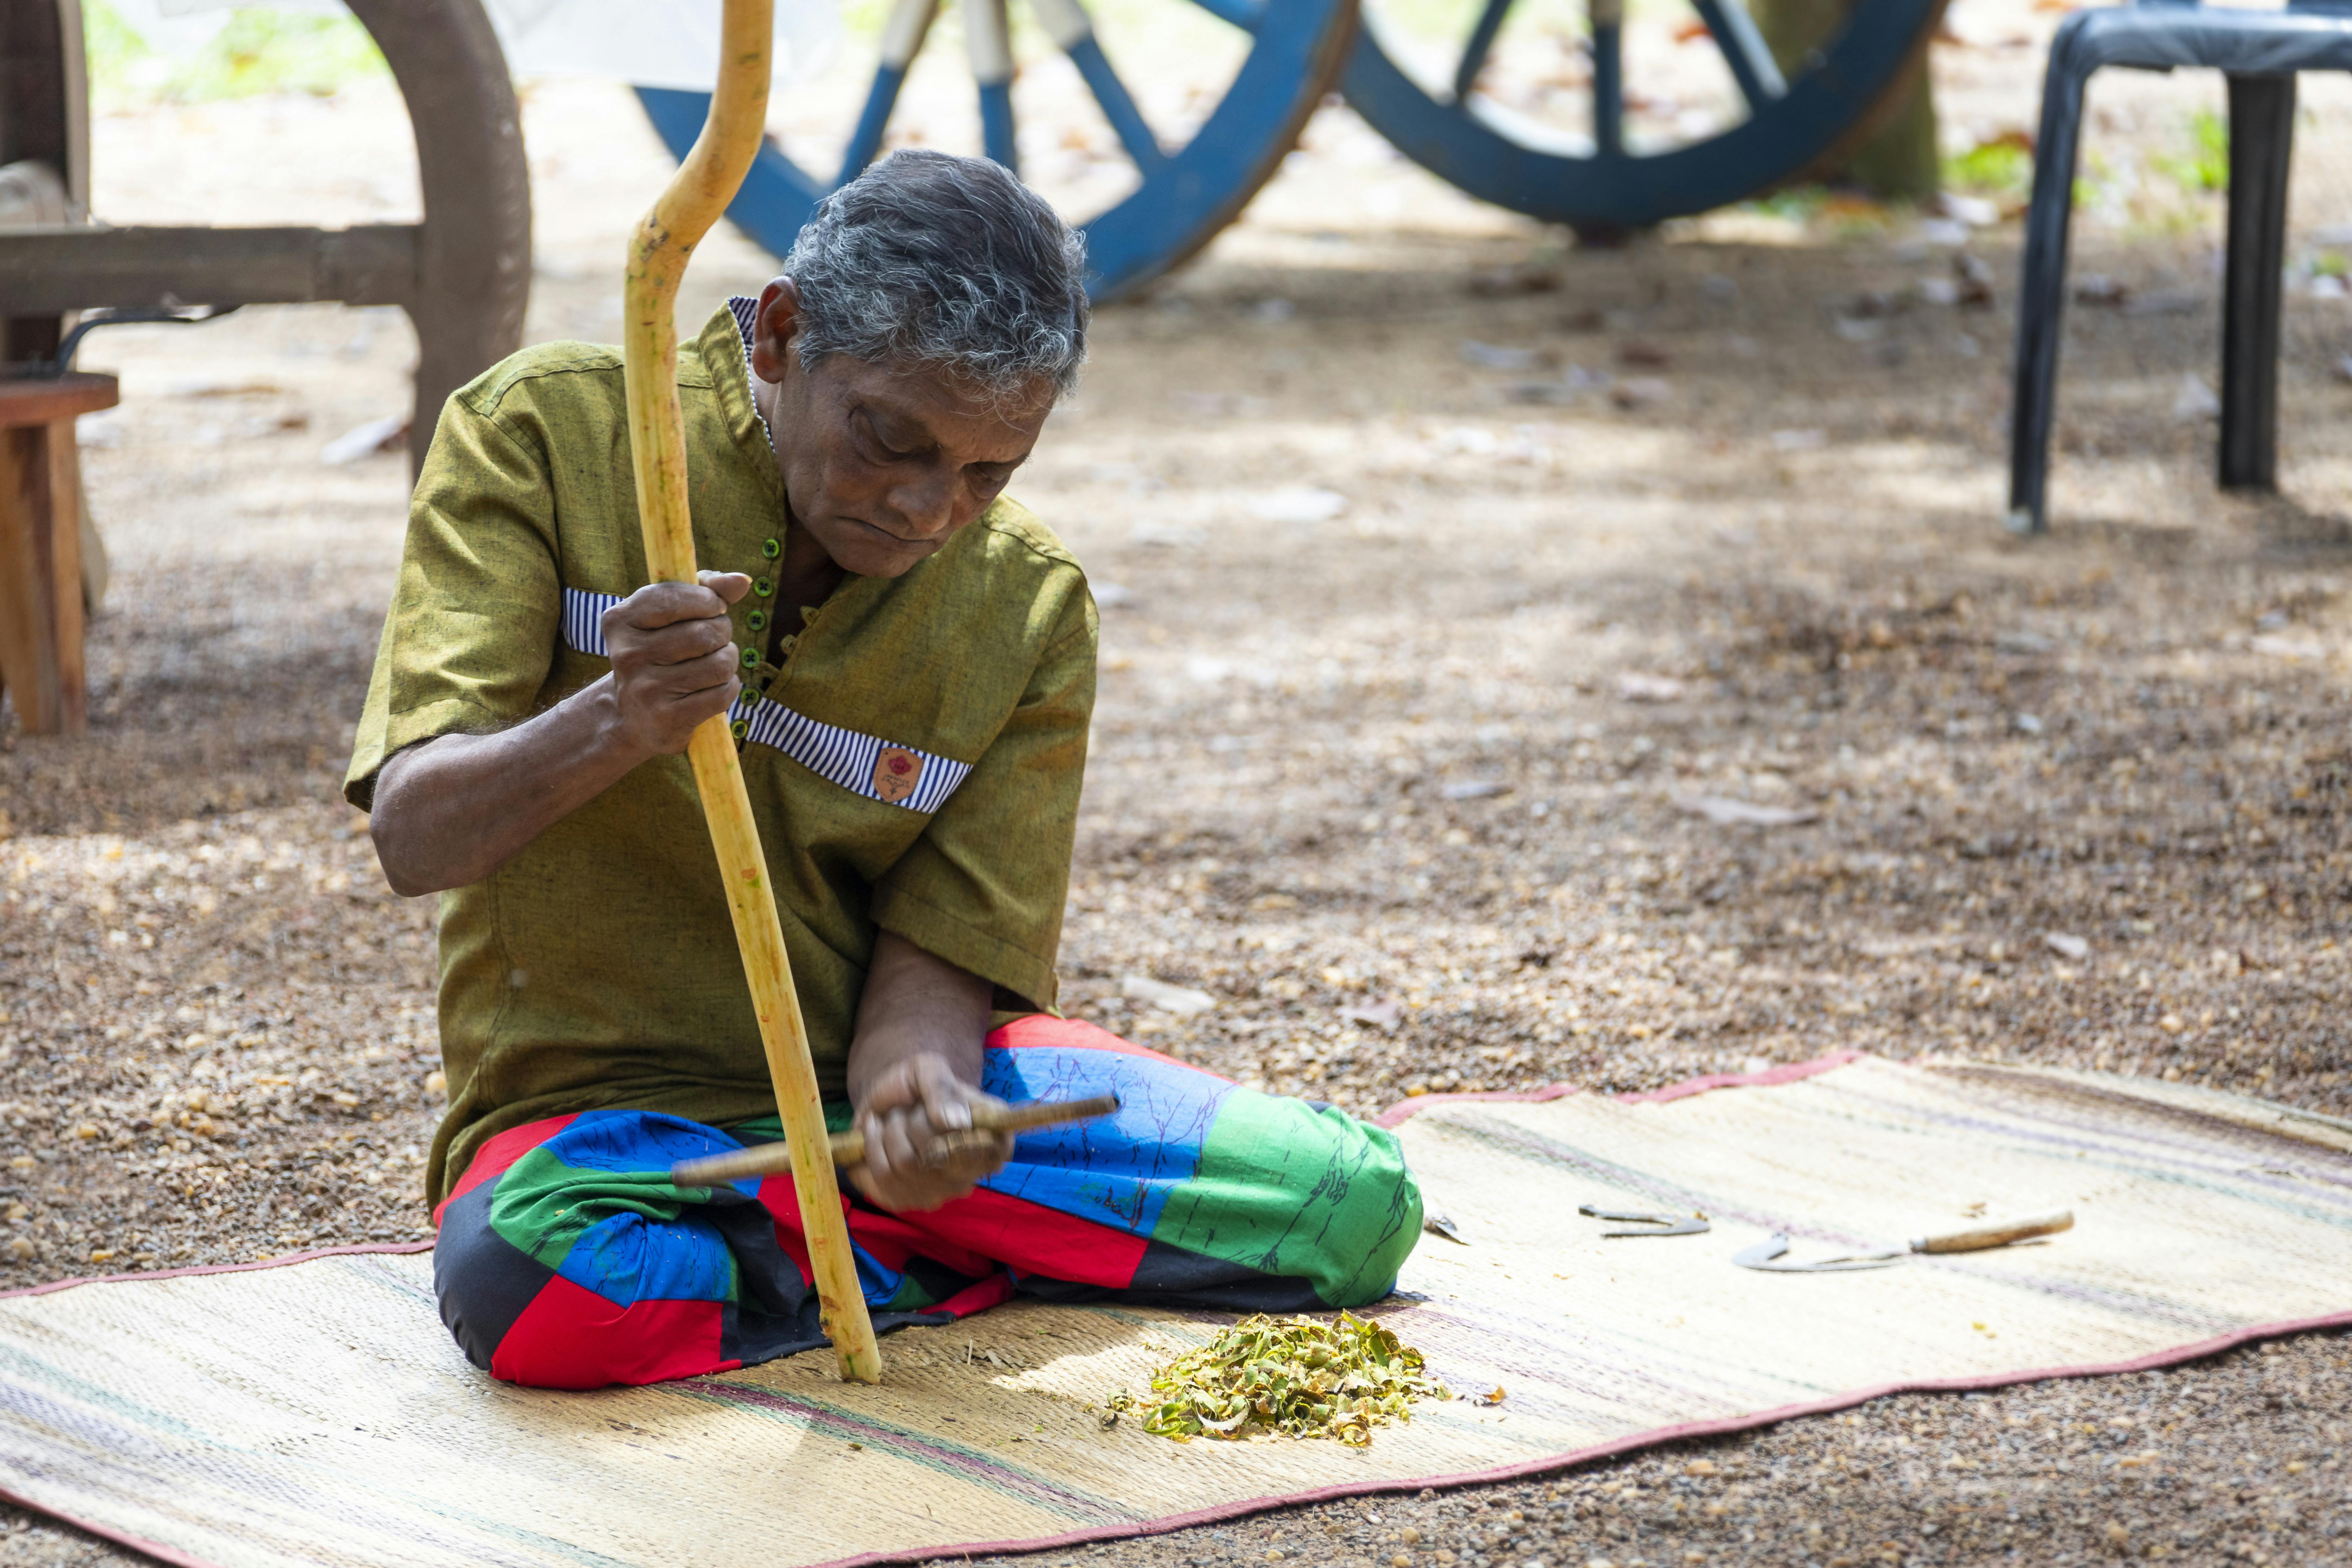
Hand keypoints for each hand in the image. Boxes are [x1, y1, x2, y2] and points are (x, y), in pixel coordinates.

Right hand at [602, 571, 751, 755]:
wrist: (633, 717)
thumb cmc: (660, 654)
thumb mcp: (669, 616)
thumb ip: (704, 590)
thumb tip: (742, 581)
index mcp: (619, 621)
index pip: (672, 598)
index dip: (707, 600)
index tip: (713, 607)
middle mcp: (628, 655)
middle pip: (705, 633)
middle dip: (722, 633)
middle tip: (713, 641)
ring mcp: (646, 689)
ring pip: (719, 664)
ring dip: (728, 661)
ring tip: (714, 664)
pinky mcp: (668, 719)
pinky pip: (722, 694)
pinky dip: (728, 688)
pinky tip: (712, 688)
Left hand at [848, 1051, 1013, 1212]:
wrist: (884, 1101)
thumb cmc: (915, 1085)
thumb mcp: (929, 1070)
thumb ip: (942, 1089)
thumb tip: (957, 1123)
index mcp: (994, 1139)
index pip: (988, 1151)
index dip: (957, 1131)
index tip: (934, 1111)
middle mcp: (971, 1174)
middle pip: (940, 1155)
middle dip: (913, 1122)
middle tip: (909, 1110)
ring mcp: (940, 1193)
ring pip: (906, 1165)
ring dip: (888, 1133)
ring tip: (892, 1121)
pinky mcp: (907, 1201)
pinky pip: (883, 1181)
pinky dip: (872, 1149)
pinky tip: (877, 1136)